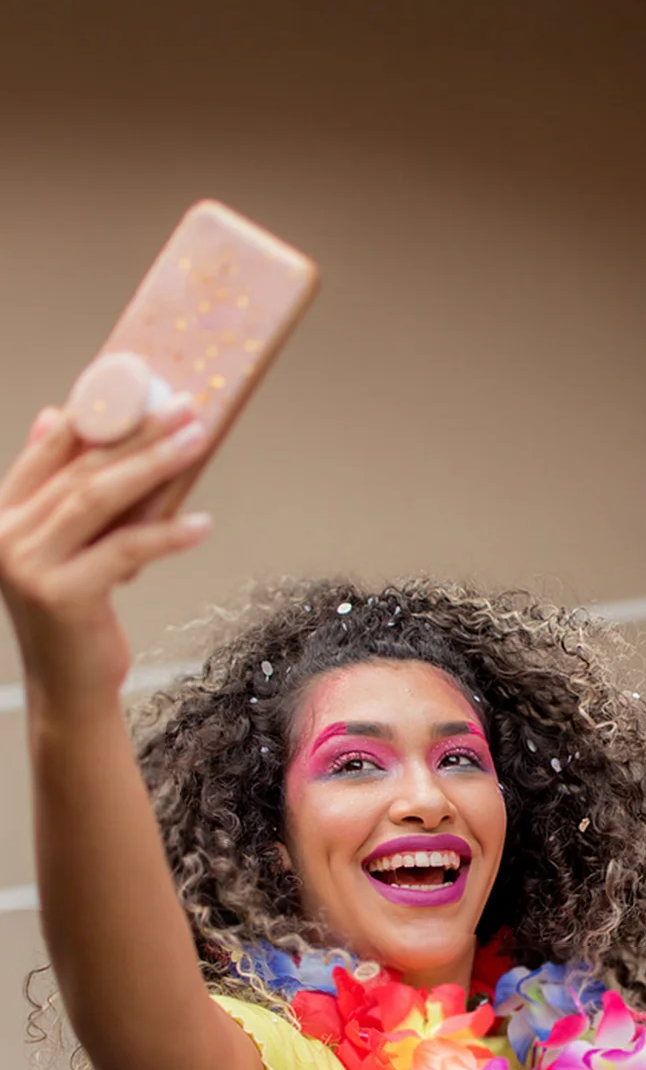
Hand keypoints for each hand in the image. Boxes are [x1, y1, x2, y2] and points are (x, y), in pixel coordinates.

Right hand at [0, 399, 211, 713]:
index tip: (141, 383)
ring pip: (100, 500)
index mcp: (3, 514)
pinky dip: (167, 535)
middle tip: (185, 406)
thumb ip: (61, 490)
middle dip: (138, 432)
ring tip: (197, 442)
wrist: (69, 686)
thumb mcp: (67, 545)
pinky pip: (125, 551)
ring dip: (155, 465)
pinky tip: (202, 524)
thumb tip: (53, 415)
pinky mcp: (62, 595)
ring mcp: (29, 565)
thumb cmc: (77, 614)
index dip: (96, 413)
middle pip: (81, 469)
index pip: (48, 448)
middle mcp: (6, 535)